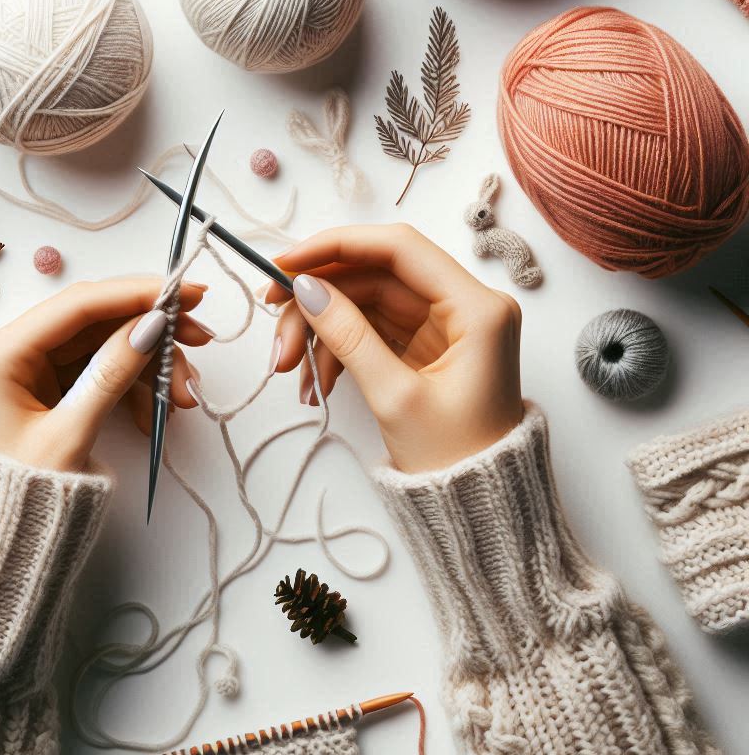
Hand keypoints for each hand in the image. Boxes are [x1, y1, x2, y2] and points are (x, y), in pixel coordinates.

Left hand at [0, 278, 211, 471]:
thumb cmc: (20, 501)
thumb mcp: (71, 436)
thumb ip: (112, 373)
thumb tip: (152, 324)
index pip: (76, 305)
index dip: (135, 293)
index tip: (185, 293)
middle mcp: (6, 352)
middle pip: (93, 322)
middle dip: (150, 332)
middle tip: (200, 341)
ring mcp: (24, 369)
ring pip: (101, 345)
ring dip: (147, 365)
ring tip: (180, 399)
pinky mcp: (41, 387)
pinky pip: (95, 370)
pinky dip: (129, 384)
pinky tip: (155, 411)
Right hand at [267, 224, 523, 473]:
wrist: (481, 509)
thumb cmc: (455, 460)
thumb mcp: (395, 396)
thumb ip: (349, 335)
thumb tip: (307, 288)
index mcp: (477, 309)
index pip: (399, 249)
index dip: (338, 246)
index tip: (287, 262)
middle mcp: (466, 306)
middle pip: (376, 276)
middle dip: (320, 297)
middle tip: (273, 319)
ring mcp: (445, 326)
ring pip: (367, 302)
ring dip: (322, 328)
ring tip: (288, 366)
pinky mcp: (427, 346)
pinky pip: (372, 329)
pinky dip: (338, 347)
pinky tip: (311, 377)